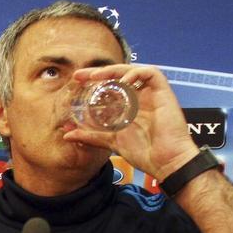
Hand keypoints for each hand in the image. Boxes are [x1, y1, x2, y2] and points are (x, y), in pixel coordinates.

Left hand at [65, 64, 199, 182]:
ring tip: (97, 77)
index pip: (110, 85)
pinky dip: (136, 74)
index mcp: (129, 104)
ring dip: (115, 70)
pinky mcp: (164, 92)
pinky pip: (151, 73)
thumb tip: (67, 135)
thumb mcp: (110, 141)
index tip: (76, 80)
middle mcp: (140, 95)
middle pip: (119, 75)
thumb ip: (91, 136)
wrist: (164, 161)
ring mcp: (152, 93)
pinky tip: (122, 83)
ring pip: (134, 70)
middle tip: (80, 75)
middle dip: (99, 72)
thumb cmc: (143, 152)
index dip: (94, 80)